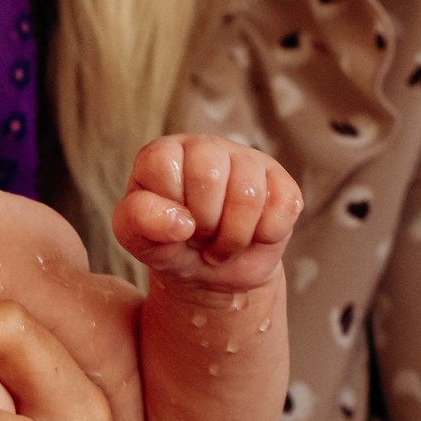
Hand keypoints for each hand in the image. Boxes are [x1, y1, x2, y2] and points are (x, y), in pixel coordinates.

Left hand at [114, 133, 302, 292]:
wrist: (210, 273)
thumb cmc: (170, 245)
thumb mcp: (138, 239)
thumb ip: (138, 221)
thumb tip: (181, 221)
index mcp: (164, 153)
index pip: (162, 164)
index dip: (167, 206)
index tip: (169, 223)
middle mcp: (206, 147)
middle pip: (209, 176)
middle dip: (203, 225)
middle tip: (199, 239)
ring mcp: (248, 161)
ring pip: (248, 195)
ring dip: (233, 238)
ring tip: (221, 245)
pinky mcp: (282, 182)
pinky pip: (282, 207)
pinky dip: (265, 236)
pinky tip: (252, 237)